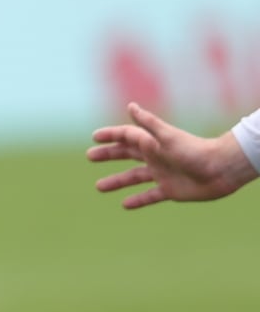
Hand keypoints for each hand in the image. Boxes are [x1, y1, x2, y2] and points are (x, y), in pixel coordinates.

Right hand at [89, 102, 256, 208]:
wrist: (220, 170)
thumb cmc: (194, 151)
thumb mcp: (166, 137)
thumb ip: (147, 124)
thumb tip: (131, 106)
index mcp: (153, 143)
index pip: (127, 136)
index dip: (111, 135)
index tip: (94, 137)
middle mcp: (155, 157)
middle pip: (127, 154)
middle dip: (109, 155)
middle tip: (91, 156)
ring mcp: (162, 174)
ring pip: (134, 177)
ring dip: (117, 181)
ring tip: (99, 187)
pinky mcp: (170, 190)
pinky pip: (150, 196)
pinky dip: (138, 200)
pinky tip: (125, 205)